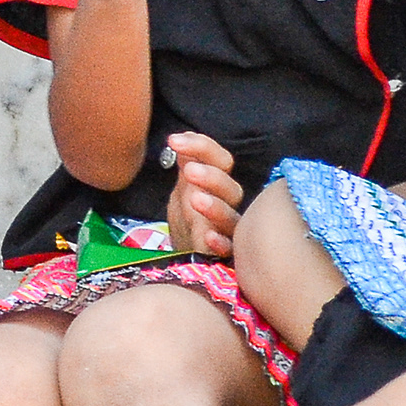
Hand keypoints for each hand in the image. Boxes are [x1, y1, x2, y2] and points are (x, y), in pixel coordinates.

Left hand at [163, 132, 240, 257]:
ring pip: (231, 218)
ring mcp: (229, 234)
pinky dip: (219, 243)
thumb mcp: (182, 196)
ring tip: (196, 200)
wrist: (189, 267)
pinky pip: (229, 251)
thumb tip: (180, 138)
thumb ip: (186, 170)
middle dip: (211, 176)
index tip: (174, 140)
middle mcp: (228, 207)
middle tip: (189, 171)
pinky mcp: (227, 259)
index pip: (219, 161)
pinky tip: (207, 237)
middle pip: (230, 188)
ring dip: (215, 207)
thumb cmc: (189, 229)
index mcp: (217, 188)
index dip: (201, 147)